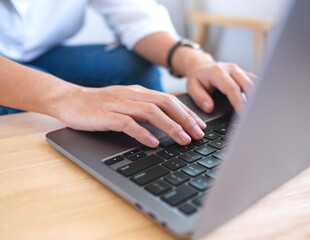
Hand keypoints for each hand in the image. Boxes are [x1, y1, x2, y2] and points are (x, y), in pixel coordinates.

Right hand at [55, 85, 205, 147]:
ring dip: (170, 126)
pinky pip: (127, 124)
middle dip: (185, 119)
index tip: (200, 125)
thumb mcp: (126, 103)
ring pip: (150, 112)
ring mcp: (118, 104)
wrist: (69, 100)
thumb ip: (144, 109)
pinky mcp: (106, 115)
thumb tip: (168, 122)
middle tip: (198, 134)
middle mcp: (132, 95)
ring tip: (183, 140)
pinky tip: (153, 143)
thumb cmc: (100, 105)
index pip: (169, 100)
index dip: (187, 112)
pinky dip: (142, 133)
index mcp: (139, 92)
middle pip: (165, 104)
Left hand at [186, 61, 255, 112]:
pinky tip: (260, 102)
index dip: (239, 102)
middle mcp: (231, 69)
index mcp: (218, 72)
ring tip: (260, 110)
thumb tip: (209, 108)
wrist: (201, 66)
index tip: (243, 113)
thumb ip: (200, 98)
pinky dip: (259, 91)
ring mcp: (239, 70)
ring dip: (258, 95)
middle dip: (252, 100)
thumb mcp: (192, 87)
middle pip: (247, 84)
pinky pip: (255, 81)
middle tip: (254, 115)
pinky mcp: (244, 73)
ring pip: (254, 82)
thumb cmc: (197, 77)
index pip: (232, 88)